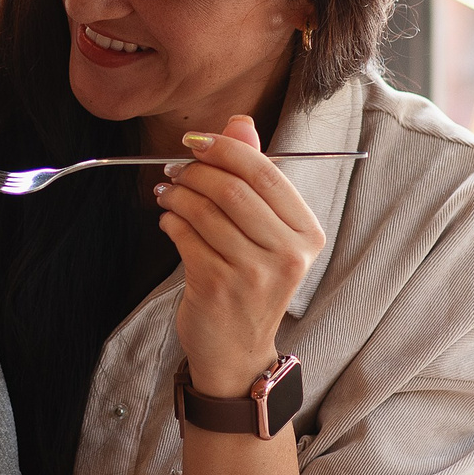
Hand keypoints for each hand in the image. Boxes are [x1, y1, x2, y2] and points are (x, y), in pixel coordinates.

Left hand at [155, 115, 325, 396]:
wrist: (236, 351)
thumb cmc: (249, 283)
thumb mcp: (263, 231)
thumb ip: (253, 175)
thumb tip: (240, 123)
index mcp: (306, 233)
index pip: (265, 173)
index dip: (225, 149)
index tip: (195, 142)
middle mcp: (287, 254)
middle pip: (232, 188)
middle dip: (194, 171)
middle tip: (173, 170)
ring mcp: (253, 273)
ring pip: (204, 210)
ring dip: (177, 195)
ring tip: (166, 194)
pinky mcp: (218, 286)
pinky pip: (185, 236)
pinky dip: (170, 221)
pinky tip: (169, 222)